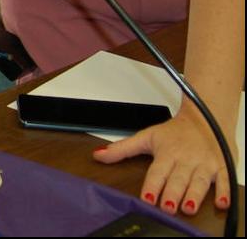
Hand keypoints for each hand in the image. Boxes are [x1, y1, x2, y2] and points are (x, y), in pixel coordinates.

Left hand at [93, 104, 234, 215]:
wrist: (205, 116)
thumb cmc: (175, 132)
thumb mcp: (147, 137)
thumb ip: (122, 149)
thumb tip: (97, 155)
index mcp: (167, 153)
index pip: (157, 172)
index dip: (152, 186)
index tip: (147, 199)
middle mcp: (186, 159)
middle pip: (177, 179)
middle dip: (172, 194)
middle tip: (166, 207)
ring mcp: (205, 164)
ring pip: (199, 181)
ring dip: (194, 195)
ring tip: (188, 207)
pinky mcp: (222, 166)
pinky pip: (225, 180)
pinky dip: (224, 191)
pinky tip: (221, 202)